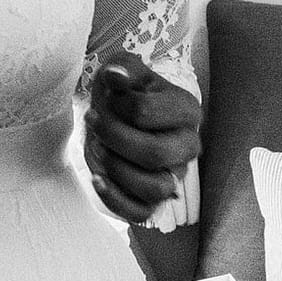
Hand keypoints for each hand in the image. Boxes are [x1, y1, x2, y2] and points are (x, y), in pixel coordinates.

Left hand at [83, 52, 200, 225]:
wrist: (113, 115)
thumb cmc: (121, 93)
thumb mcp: (122, 71)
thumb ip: (121, 68)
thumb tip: (116, 77)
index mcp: (187, 111)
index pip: (146, 112)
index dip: (117, 106)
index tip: (107, 99)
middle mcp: (188, 146)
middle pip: (155, 154)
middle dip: (114, 138)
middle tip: (93, 121)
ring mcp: (174, 175)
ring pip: (155, 188)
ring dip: (117, 169)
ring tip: (98, 148)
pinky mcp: (154, 199)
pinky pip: (141, 213)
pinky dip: (115, 198)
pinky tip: (96, 177)